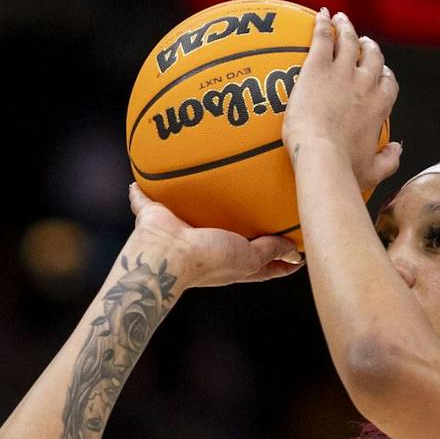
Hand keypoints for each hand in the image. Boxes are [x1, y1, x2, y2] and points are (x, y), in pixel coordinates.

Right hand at [128, 185, 303, 287]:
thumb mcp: (247, 257)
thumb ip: (269, 250)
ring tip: (210, 178)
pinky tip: (140, 177)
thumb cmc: (207, 260)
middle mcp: (207, 246)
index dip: (280, 257)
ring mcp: (180, 231)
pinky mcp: (155, 217)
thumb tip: (293, 249)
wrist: (168, 257)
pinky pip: (146, 199)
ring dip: (197, 200)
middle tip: (260, 204)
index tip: (299, 247)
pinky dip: (140, 191)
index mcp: (230, 262)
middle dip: (241, 225)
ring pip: (192, 213)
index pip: (261, 262)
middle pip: (229, 236)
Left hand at [282, 8, 402, 190]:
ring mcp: (343, 73)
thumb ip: (390, 160)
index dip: (383, 73)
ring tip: (341, 19)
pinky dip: (324, 24)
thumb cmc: (344, 171)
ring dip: (347, 28)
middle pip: (373, 56)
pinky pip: (323, 38)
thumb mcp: (373, 171)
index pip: (388, 81)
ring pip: (350, 41)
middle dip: (369, 47)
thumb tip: (398, 149)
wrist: (321, 158)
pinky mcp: (318, 67)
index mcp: (381, 105)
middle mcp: (366, 84)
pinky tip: (321, 15)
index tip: (378, 72)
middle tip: (362, 42)